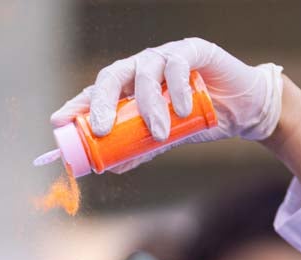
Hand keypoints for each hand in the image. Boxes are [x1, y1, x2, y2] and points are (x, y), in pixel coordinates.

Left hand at [51, 38, 283, 172]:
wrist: (241, 111)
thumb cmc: (198, 120)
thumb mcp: (164, 139)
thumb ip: (139, 149)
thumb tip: (111, 167)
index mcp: (130, 86)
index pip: (97, 91)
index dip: (77, 105)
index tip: (59, 121)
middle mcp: (142, 67)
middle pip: (112, 76)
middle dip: (102, 102)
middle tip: (104, 130)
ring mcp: (166, 56)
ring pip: (145, 72)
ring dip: (149, 105)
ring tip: (159, 133)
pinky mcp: (193, 50)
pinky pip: (177, 64)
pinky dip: (175, 87)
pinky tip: (182, 108)